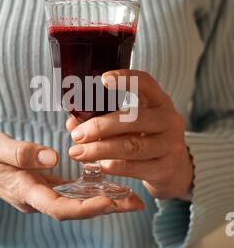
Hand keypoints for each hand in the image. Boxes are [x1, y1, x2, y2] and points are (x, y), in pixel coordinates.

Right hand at [0, 131, 142, 219]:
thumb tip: (54, 158)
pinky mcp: (41, 185)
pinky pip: (68, 192)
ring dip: (102, 200)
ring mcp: (39, 193)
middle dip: (105, 207)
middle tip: (135, 202)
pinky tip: (105, 183)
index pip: (60, 207)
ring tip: (130, 196)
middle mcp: (35, 198)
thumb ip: (22, 153)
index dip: (87, 207)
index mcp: (24, 191)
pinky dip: (88, 190)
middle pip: (74, 209)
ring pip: (74, 202)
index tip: (113, 201)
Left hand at [67, 70, 193, 200]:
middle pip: (134, 119)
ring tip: (78, 152)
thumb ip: (105, 120)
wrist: (175, 169)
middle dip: (100, 126)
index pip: (146, 83)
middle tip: (77, 135)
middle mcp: (168, 120)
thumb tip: (72, 124)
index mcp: (159, 102)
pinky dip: (115, 166)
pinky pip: (136, 167)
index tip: (103, 79)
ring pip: (132, 146)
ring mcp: (170, 145)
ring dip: (100, 149)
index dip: (126, 78)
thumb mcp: (133, 125)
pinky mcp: (166, 168)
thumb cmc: (147, 139)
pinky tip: (100, 165)